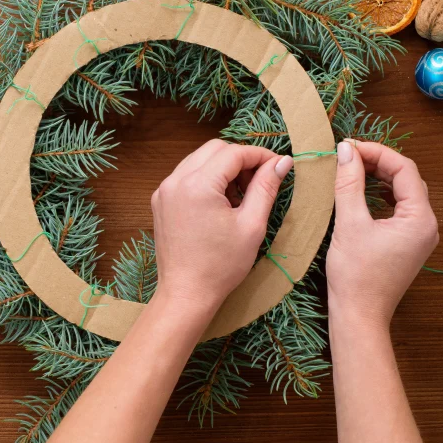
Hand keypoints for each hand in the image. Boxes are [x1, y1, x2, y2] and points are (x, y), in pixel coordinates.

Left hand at [150, 140, 292, 318]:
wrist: (186, 293)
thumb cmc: (221, 266)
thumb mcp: (251, 225)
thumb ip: (266, 187)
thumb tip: (282, 162)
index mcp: (197, 185)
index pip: (234, 153)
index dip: (260, 155)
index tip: (278, 166)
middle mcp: (175, 180)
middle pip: (215, 149)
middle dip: (241, 159)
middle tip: (260, 182)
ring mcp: (164, 190)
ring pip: (199, 159)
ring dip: (223, 168)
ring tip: (240, 196)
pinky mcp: (160, 201)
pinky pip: (186, 175)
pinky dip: (206, 179)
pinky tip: (220, 203)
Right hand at [326, 140, 437, 331]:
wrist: (359, 315)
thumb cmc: (355, 275)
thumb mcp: (350, 223)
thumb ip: (349, 183)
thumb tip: (346, 150)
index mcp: (420, 218)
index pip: (404, 169)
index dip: (377, 152)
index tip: (348, 146)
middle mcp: (427, 225)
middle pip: (407, 178)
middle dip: (378, 162)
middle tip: (348, 154)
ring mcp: (419, 236)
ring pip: (403, 193)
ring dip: (380, 177)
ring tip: (352, 167)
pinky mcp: (408, 244)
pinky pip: (399, 209)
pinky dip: (381, 195)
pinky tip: (362, 190)